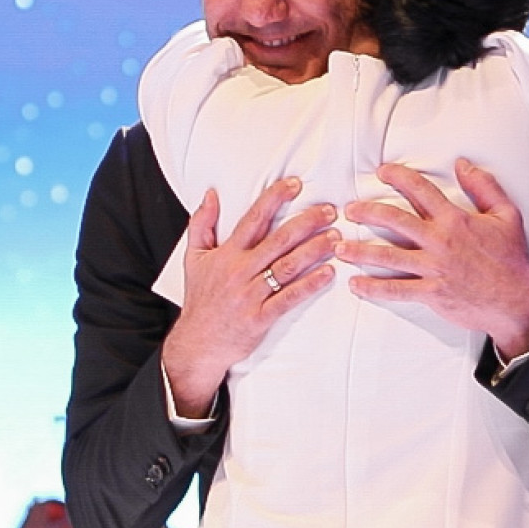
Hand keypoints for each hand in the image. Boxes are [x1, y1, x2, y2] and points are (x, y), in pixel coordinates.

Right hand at [160, 178, 338, 416]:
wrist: (197, 342)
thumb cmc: (200, 299)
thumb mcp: (193, 258)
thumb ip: (201, 224)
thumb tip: (211, 194)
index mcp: (227, 254)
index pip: (254, 219)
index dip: (275, 199)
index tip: (295, 185)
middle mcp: (240, 271)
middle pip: (279, 240)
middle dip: (307, 222)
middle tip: (329, 211)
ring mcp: (251, 295)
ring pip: (288, 266)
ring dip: (314, 250)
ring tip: (335, 238)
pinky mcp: (261, 317)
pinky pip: (289, 298)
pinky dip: (310, 285)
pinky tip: (328, 273)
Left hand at [337, 159, 528, 356]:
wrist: (517, 300)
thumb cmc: (511, 260)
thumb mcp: (506, 215)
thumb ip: (484, 187)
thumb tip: (464, 165)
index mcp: (455, 220)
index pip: (421, 191)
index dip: (399, 177)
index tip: (382, 171)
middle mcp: (440, 241)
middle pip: (394, 220)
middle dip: (367, 212)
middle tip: (349, 209)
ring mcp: (433, 269)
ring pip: (388, 256)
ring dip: (360, 251)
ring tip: (340, 247)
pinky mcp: (431, 293)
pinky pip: (396, 290)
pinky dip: (373, 288)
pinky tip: (357, 285)